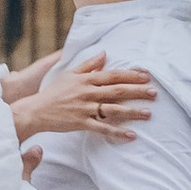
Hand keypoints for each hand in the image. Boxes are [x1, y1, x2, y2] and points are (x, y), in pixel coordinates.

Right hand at [0, 53, 155, 148]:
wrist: (36, 110)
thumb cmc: (54, 92)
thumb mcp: (69, 74)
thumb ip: (88, 64)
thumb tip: (104, 54)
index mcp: (86, 79)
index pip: (112, 75)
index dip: (130, 75)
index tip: (147, 76)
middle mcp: (87, 93)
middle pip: (117, 91)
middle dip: (137, 91)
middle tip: (154, 93)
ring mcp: (85, 109)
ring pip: (113, 110)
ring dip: (132, 112)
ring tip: (148, 113)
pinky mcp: (81, 123)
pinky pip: (102, 128)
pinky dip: (117, 132)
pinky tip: (131, 135)